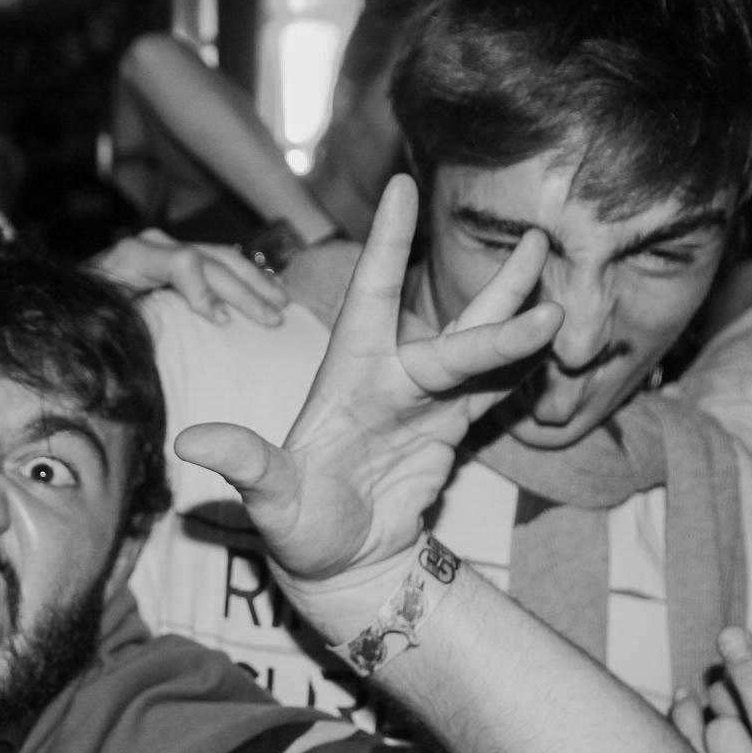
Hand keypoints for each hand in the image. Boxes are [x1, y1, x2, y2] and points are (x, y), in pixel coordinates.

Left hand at [88, 228, 288, 326]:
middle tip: (275, 319)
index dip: (206, 292)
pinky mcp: (176, 259)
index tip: (223, 324)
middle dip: (246, 291)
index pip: (184, 262)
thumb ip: (114, 324)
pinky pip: (218, 263)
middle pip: (212, 260)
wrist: (66, 301)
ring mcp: (167, 249)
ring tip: (282, 304)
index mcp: (132, 257)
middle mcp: (153, 245)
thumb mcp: (92, 322)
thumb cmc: (77, 318)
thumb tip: (148, 332)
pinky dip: (245, 279)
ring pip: (223, 257)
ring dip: (256, 282)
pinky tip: (267, 293)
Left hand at [173, 175, 559, 637]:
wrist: (339, 568)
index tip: (399, 185)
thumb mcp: (269, 501)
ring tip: (561, 280)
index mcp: (347, 375)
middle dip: (497, 295)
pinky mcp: (450, 431)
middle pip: (453, 331)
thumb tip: (190, 443)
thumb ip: (246, 466)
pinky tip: (560, 344)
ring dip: (520, 318)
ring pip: (482, 350)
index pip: (369, 295)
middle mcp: (391, 378)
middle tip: (538, 248)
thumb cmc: (296, 528)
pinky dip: (526, 370)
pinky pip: (495, 393)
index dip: (385, 243)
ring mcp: (425, 402)